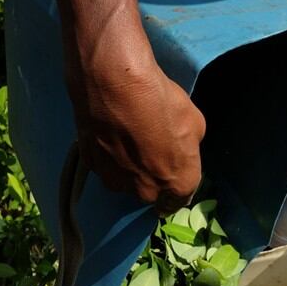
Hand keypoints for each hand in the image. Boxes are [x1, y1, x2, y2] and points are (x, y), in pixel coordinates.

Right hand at [67, 62, 205, 215]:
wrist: (114, 85)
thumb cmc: (161, 102)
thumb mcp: (195, 123)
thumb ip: (188, 146)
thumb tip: (179, 149)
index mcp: (178, 183)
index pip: (179, 200)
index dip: (176, 190)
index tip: (171, 180)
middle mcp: (146, 191)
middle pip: (151, 193)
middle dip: (152, 178)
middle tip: (150, 151)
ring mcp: (115, 180)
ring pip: (125, 182)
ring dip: (128, 169)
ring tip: (128, 140)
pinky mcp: (91, 166)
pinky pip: (105, 167)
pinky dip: (108, 156)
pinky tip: (110, 135)